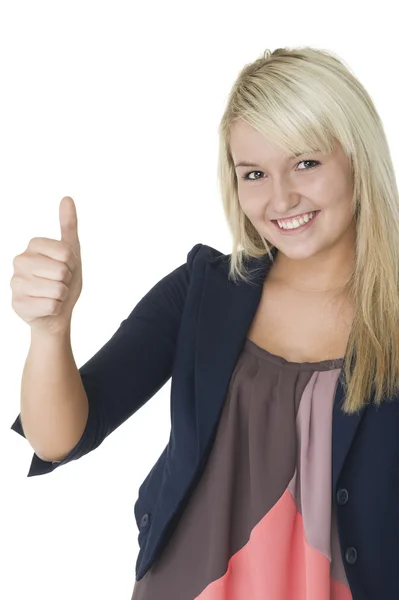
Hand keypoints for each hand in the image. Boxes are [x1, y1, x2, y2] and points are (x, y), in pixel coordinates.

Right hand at [10, 196, 82, 334]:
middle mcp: (19, 261)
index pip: (66, 252)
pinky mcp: (17, 304)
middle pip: (61, 271)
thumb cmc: (64, 280)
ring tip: (53, 295)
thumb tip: (67, 198)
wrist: (57, 311)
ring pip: (57, 289)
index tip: (65, 267)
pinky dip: (55, 308)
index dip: (71, 264)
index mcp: (33, 245)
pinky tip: (47, 307)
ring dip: (61, 296)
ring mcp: (15, 283)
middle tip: (58, 283)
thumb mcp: (71, 251)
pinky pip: (51, 305)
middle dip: (67, 281)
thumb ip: (68, 225)